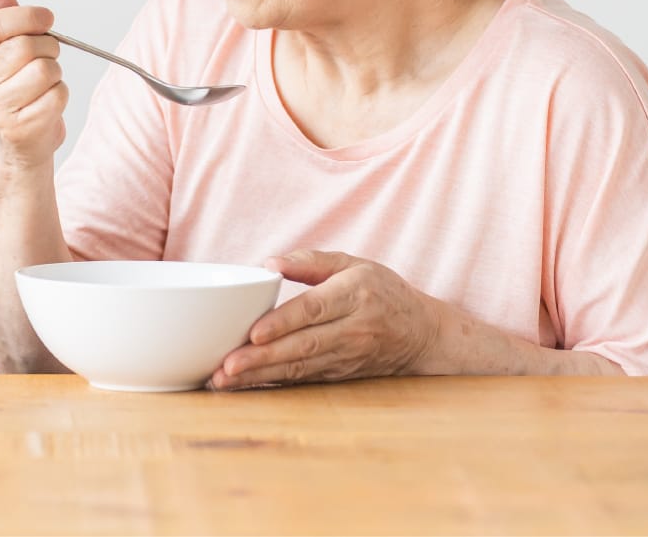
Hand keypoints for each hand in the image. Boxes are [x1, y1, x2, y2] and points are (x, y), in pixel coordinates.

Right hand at [0, 0, 67, 165]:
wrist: (17, 141)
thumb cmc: (13, 87)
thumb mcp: (3, 48)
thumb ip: (1, 15)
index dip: (25, 16)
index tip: (45, 18)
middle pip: (25, 46)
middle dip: (47, 46)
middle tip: (45, 55)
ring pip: (45, 70)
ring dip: (54, 72)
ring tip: (43, 82)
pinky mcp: (20, 128)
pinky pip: (57, 94)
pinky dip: (59, 94)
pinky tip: (45, 101)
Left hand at [210, 250, 440, 388]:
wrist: (422, 335)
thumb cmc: (382, 292)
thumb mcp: (353, 264)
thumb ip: (311, 261)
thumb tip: (269, 263)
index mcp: (354, 295)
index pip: (314, 309)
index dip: (283, 322)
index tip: (254, 332)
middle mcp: (352, 330)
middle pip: (302, 346)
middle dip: (262, 358)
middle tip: (227, 366)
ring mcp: (346, 357)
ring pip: (299, 369)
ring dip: (260, 376)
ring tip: (225, 380)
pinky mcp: (339, 375)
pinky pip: (302, 380)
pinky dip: (271, 384)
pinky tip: (244, 386)